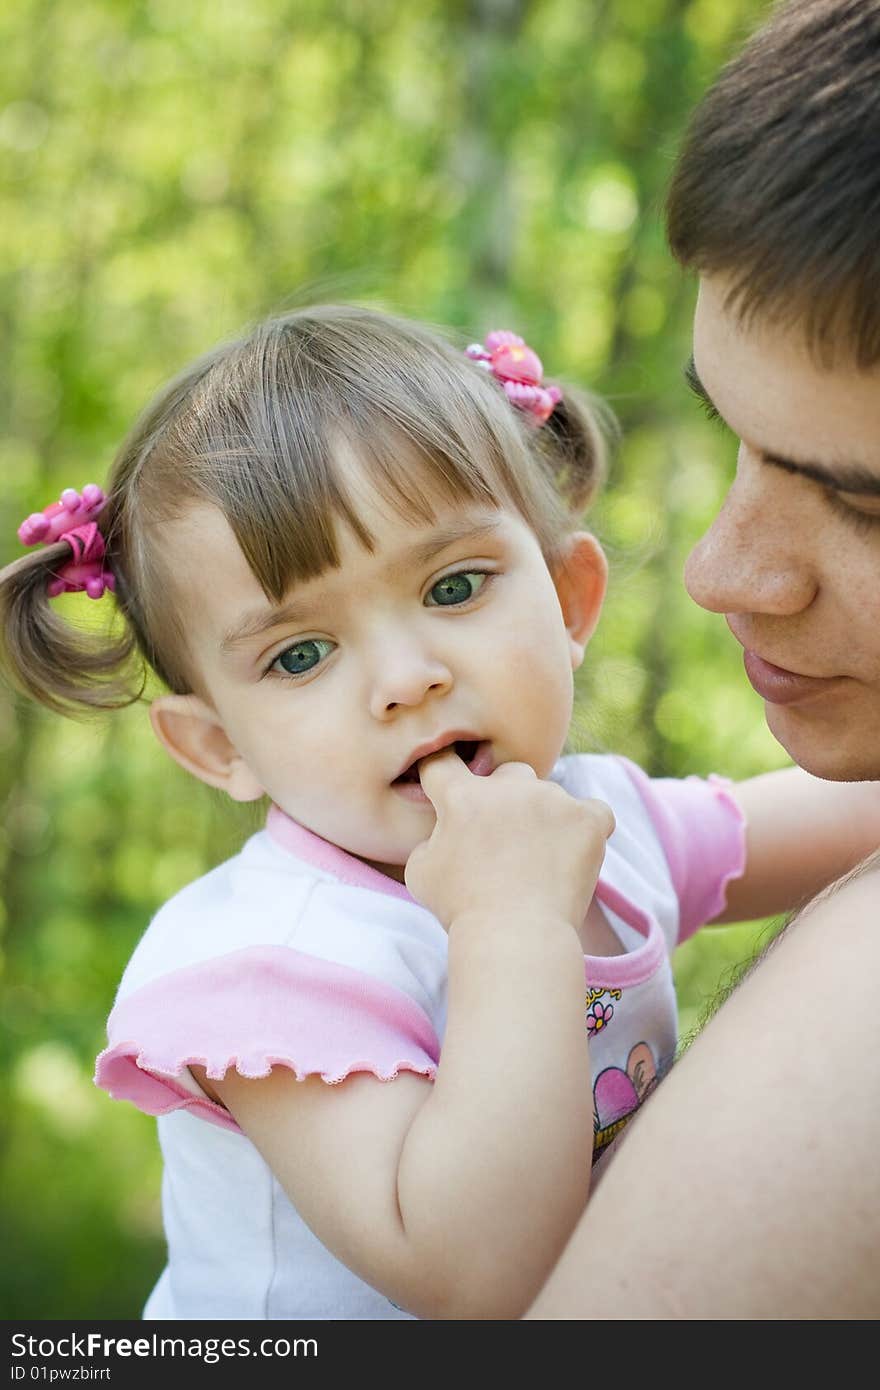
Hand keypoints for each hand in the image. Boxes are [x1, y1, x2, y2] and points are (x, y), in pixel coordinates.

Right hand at [404, 748, 614, 931]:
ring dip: (542, 818)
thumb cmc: (462, 909)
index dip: (441, 780)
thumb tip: (445, 830)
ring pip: (548, 796)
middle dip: (503, 799)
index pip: (443, 765)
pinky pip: (593, 812)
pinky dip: (585, 829)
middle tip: (503, 840)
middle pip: (507, 774)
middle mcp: (510, 787)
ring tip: (537, 861)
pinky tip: (572, 853)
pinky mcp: (589, 819)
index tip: (446, 794)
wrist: (516, 938)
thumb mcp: (419, 872)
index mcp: (463, 795)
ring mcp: (553, 799)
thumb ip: (431, 838)